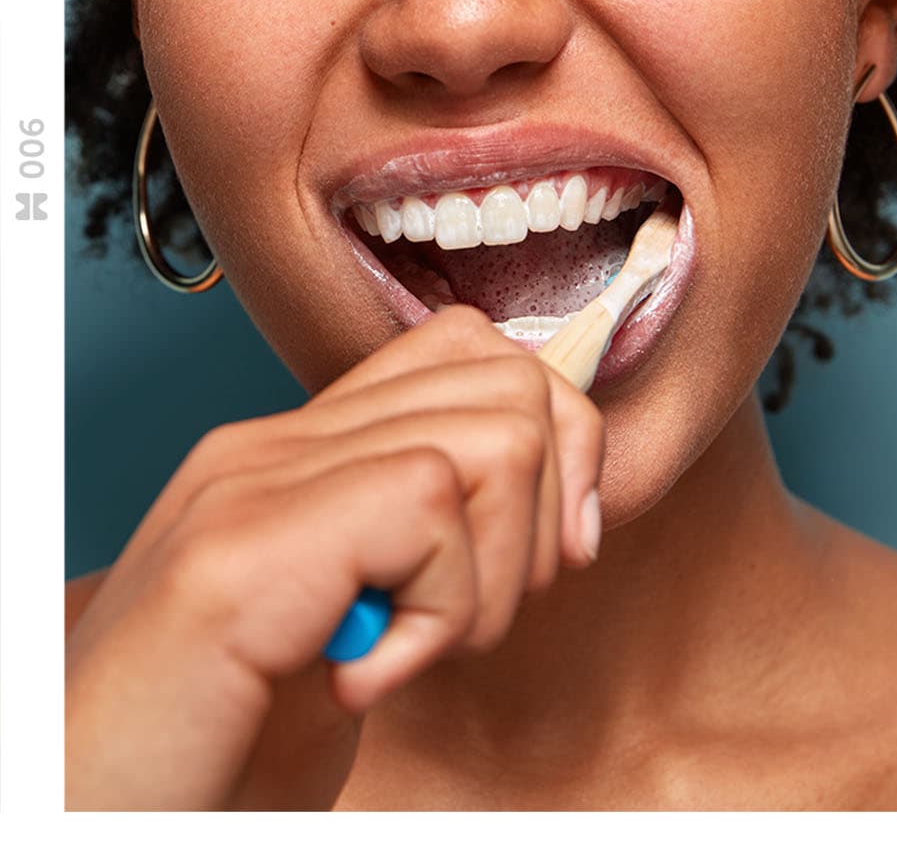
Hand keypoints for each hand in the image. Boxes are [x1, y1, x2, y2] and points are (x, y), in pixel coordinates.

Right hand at [65, 306, 604, 809]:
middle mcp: (277, 445)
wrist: (78, 819)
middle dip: (541, 515)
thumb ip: (418, 553)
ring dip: (491, 577)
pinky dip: (440, 618)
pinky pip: (433, 506)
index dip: (555, 442)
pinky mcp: (245, 547)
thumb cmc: (214, 750)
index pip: (472, 352)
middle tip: (465, 618)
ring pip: (496, 437)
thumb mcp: (351, 630)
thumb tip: (556, 515)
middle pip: (509, 380)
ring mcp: (255, 481)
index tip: (545, 556)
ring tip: (407, 649)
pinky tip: (362, 679)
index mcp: (301, 454)